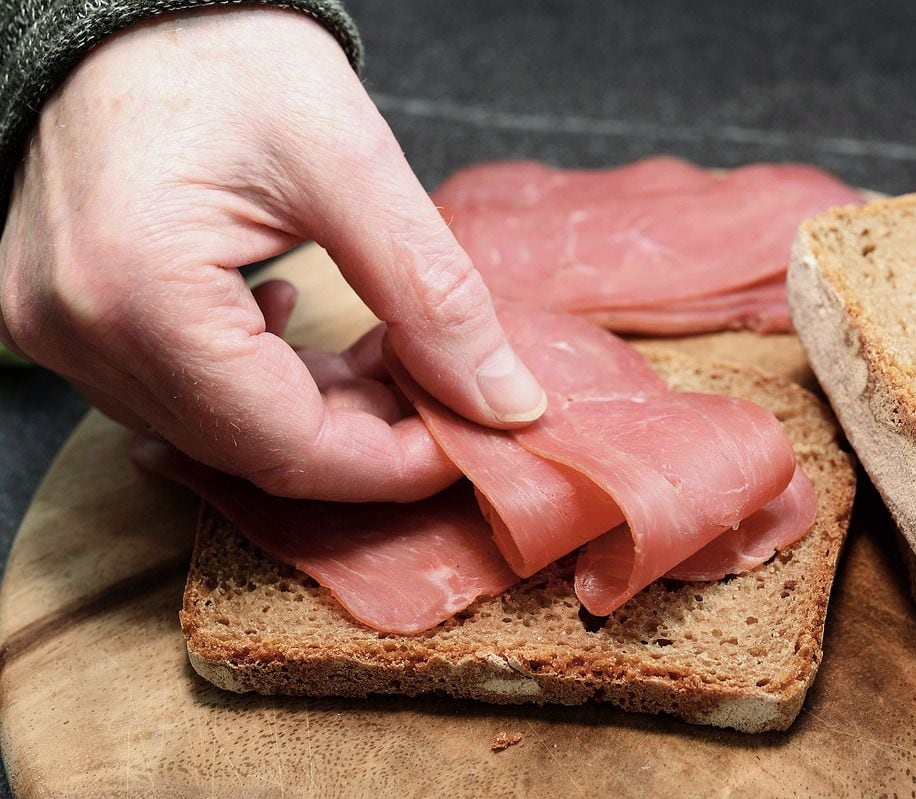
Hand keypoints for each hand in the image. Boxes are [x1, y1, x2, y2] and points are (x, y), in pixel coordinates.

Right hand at [0, 8, 544, 500]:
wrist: (128, 2)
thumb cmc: (225, 51)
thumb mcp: (352, 164)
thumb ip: (434, 296)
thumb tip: (507, 404)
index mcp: (140, 296)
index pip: (288, 449)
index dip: (394, 464)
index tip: (474, 436)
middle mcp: (78, 334)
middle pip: (255, 450)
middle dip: (365, 432)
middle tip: (440, 380)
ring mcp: (60, 331)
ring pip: (222, 429)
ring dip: (318, 405)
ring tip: (383, 344)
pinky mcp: (67, 317)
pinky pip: (180, 391)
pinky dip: (263, 378)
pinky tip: (293, 316)